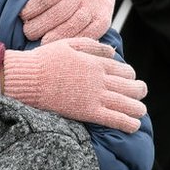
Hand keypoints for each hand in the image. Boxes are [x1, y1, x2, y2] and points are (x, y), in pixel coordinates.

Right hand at [2, 38, 147, 132]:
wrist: (28, 78)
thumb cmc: (44, 60)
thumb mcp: (69, 44)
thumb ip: (93, 46)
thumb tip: (113, 51)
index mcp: (95, 62)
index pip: (123, 70)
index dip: (130, 75)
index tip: (130, 78)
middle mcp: (99, 79)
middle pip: (130, 86)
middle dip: (139, 90)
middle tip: (140, 92)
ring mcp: (94, 96)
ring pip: (127, 104)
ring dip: (138, 108)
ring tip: (140, 111)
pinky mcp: (87, 112)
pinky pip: (115, 119)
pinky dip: (128, 123)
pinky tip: (134, 126)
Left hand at [21, 0, 115, 43]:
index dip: (34, 8)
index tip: (22, 15)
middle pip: (59, 14)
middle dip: (40, 25)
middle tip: (28, 31)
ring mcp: (96, 8)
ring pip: (73, 26)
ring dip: (54, 36)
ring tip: (39, 41)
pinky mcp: (103, 20)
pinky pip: (88, 35)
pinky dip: (72, 41)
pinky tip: (58, 44)